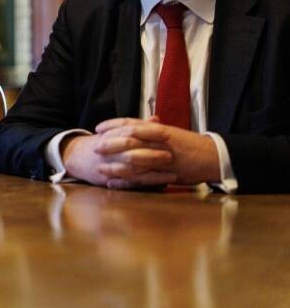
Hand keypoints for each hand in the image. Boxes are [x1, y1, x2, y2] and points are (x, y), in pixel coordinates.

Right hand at [63, 118, 175, 188]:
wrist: (75, 157)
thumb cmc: (100, 144)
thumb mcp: (114, 131)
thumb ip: (137, 126)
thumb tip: (156, 119)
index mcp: (111, 134)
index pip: (130, 129)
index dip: (148, 131)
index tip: (166, 133)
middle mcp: (110, 149)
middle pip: (131, 148)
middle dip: (151, 152)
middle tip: (171, 153)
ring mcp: (109, 165)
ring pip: (132, 167)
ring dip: (152, 170)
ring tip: (172, 171)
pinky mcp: (111, 179)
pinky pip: (131, 182)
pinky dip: (146, 183)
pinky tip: (162, 184)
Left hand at [95, 118, 219, 186]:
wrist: (214, 157)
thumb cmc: (193, 146)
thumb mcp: (172, 134)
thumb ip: (155, 131)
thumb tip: (140, 127)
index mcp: (158, 130)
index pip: (130, 123)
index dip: (112, 125)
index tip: (98, 127)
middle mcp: (157, 141)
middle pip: (127, 140)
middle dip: (109, 144)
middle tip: (94, 146)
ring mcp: (160, 157)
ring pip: (131, 160)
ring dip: (114, 165)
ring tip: (99, 168)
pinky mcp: (164, 173)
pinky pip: (141, 178)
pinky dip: (125, 181)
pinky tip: (113, 184)